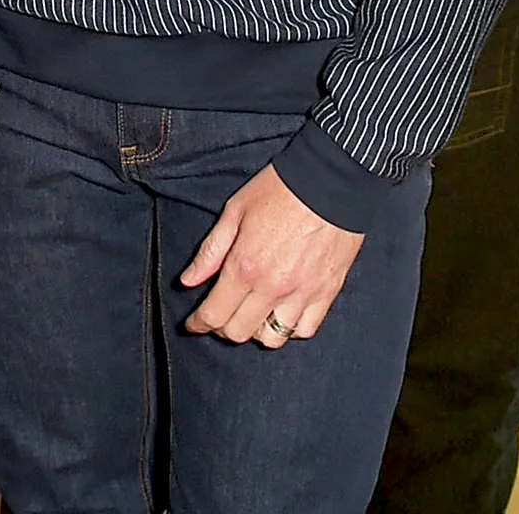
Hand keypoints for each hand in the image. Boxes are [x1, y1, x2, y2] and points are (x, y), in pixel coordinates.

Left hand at [180, 163, 361, 347]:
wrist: (329, 181)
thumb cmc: (279, 189)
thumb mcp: (235, 211)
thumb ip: (210, 251)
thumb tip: (188, 281)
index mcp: (245, 266)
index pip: (215, 314)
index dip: (199, 324)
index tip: (194, 323)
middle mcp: (272, 287)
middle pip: (240, 332)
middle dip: (222, 328)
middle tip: (219, 315)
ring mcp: (302, 294)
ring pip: (273, 338)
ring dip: (256, 331)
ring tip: (251, 313)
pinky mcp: (327, 293)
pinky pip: (305, 329)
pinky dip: (290, 328)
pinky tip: (282, 312)